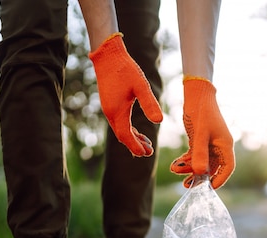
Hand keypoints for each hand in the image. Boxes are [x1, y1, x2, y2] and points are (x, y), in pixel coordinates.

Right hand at [89, 33, 162, 156]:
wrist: (108, 56)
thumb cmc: (125, 69)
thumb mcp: (141, 86)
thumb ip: (150, 103)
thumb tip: (159, 121)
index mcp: (117, 112)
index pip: (126, 136)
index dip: (136, 146)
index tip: (147, 153)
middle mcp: (110, 113)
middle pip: (122, 136)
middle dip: (135, 145)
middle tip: (149, 152)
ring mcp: (109, 109)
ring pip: (120, 130)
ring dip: (132, 138)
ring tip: (146, 143)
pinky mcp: (110, 104)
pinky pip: (118, 123)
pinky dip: (127, 129)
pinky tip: (137, 130)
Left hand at [170, 77, 233, 188]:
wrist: (196, 95)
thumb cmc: (201, 111)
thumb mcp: (200, 133)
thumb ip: (199, 154)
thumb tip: (198, 173)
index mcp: (225, 145)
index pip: (227, 168)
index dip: (220, 180)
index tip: (208, 188)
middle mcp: (219, 146)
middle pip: (213, 168)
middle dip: (200, 177)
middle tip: (187, 185)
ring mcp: (210, 144)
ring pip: (202, 163)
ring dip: (190, 169)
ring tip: (176, 171)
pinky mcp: (200, 141)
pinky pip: (195, 156)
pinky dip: (186, 161)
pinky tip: (175, 164)